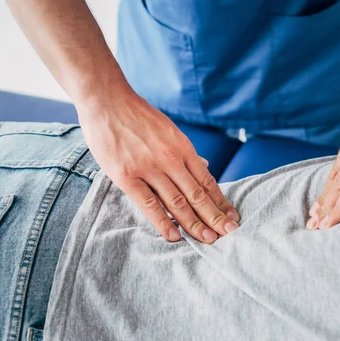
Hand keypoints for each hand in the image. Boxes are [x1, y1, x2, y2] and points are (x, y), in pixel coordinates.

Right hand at [77, 86, 239, 242]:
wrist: (107, 100)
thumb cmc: (138, 116)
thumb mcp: (169, 130)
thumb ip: (185, 152)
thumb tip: (204, 166)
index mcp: (182, 148)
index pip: (207, 181)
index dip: (221, 202)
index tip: (232, 218)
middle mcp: (170, 159)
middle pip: (198, 194)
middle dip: (215, 217)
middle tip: (229, 235)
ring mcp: (149, 168)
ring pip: (178, 202)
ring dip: (194, 223)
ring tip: (208, 240)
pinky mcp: (126, 176)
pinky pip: (149, 203)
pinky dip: (164, 222)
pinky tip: (175, 236)